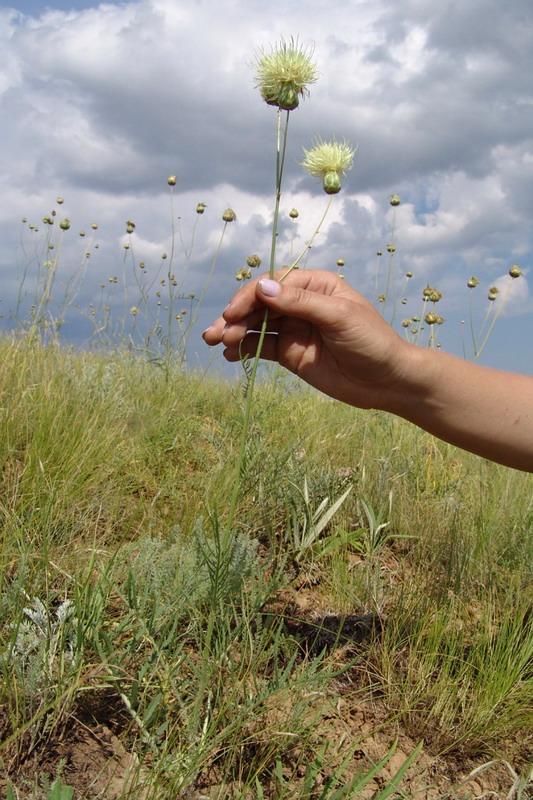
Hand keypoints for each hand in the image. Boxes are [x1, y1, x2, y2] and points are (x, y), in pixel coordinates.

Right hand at [203, 270, 418, 411]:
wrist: (387, 381)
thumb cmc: (371, 342)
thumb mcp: (340, 317)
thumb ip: (301, 303)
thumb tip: (264, 288)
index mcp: (315, 286)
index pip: (275, 284)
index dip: (251, 296)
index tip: (233, 313)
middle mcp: (301, 304)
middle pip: (260, 305)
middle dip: (236, 317)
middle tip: (215, 333)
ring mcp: (295, 329)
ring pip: (256, 326)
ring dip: (234, 333)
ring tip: (215, 343)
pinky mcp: (292, 354)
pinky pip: (262, 348)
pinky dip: (244, 349)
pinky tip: (229, 354)